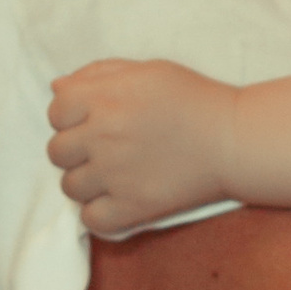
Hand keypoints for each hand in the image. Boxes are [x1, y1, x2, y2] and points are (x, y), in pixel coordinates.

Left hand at [46, 59, 232, 233]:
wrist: (234, 140)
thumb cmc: (193, 99)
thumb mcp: (147, 71)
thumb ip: (98, 74)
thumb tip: (57, 88)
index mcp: (106, 98)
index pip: (55, 111)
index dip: (70, 115)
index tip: (92, 119)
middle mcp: (104, 135)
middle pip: (57, 150)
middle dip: (76, 148)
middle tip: (104, 147)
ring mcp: (116, 175)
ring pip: (70, 186)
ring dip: (86, 180)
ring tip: (113, 173)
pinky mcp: (132, 207)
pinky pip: (90, 218)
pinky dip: (99, 211)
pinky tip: (116, 198)